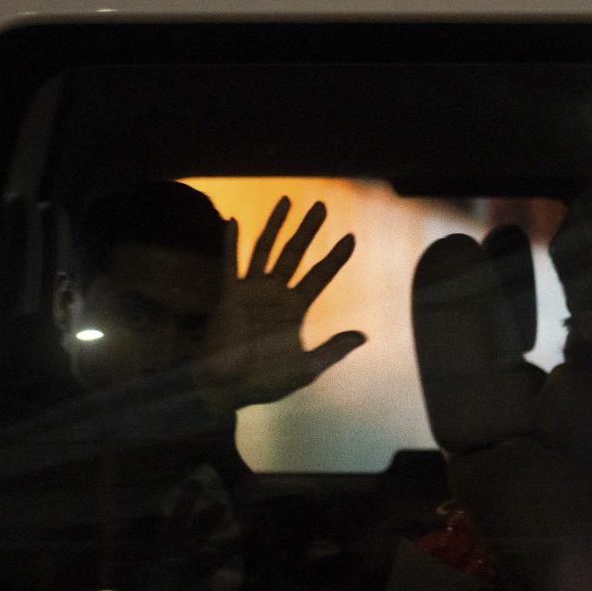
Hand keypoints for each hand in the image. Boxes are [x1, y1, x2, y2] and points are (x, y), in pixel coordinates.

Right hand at [194, 196, 364, 411]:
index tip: (350, 238)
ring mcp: (251, 291)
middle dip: (308, 230)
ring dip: (275, 225)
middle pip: (295, 254)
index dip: (335, 258)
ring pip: (266, 250)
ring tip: (286, 201)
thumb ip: (332, 350)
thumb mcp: (306, 368)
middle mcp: (274, 294)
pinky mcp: (230, 295)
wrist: (228, 390)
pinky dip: (231, 243)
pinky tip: (234, 222)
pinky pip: (231, 264)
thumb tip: (363, 335)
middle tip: (320, 206)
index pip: (319, 276)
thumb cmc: (265, 382)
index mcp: (294, 309)